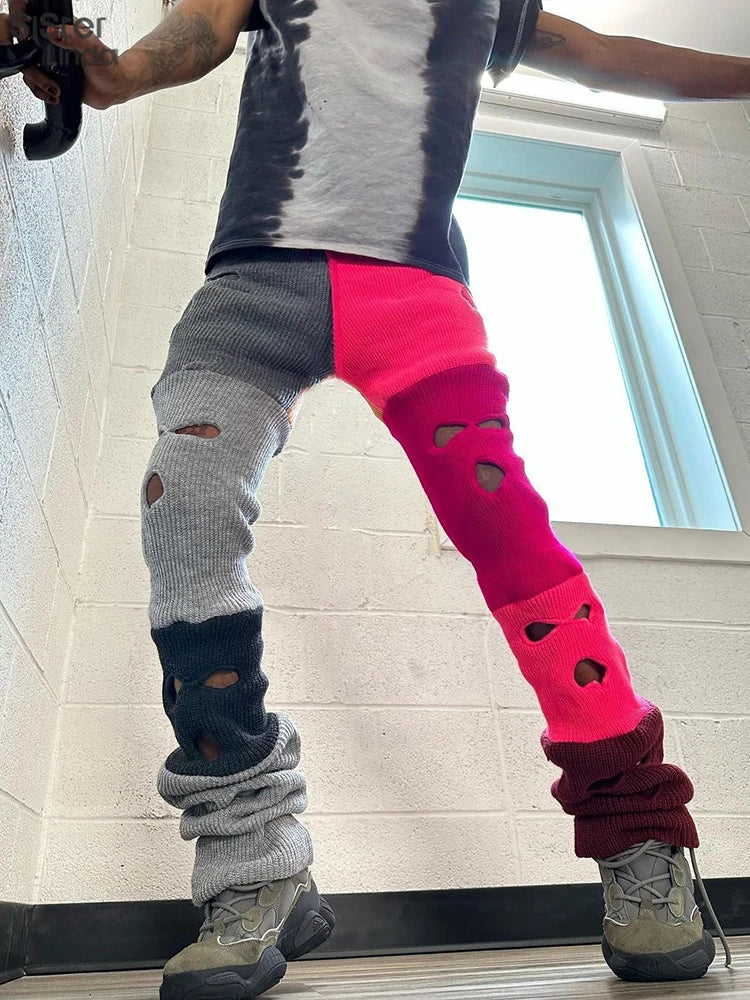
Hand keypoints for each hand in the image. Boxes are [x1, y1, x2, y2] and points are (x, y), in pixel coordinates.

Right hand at [1, 8, 131, 109]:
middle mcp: (54, 47)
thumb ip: (73, 36)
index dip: (29, 43)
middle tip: (51, 82)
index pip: (34, 31)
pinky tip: (54, 96)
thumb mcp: (91, 46)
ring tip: (55, 91)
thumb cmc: (109, 66)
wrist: (116, 89)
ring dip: (37, 84)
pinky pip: (38, 85)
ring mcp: (52, 64)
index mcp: (61, 32)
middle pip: (27, 54)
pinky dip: (41, 92)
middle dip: (34, 72)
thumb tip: (51, 32)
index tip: (37, 56)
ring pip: (30, 70)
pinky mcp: (55, 79)